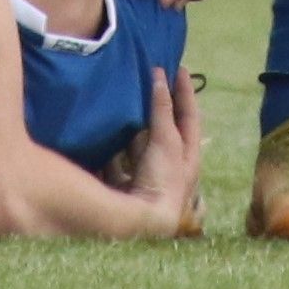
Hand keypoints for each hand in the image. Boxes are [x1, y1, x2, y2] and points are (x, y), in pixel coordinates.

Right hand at [123, 68, 204, 235]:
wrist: (144, 222)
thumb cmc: (163, 181)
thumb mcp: (166, 142)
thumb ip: (162, 111)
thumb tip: (159, 76)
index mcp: (187, 155)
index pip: (189, 116)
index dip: (185, 92)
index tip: (178, 66)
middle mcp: (171, 164)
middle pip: (165, 128)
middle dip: (158, 104)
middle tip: (148, 77)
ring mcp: (148, 173)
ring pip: (141, 140)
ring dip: (133, 122)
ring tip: (121, 97)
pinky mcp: (125, 182)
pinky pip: (118, 155)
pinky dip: (111, 141)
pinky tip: (100, 129)